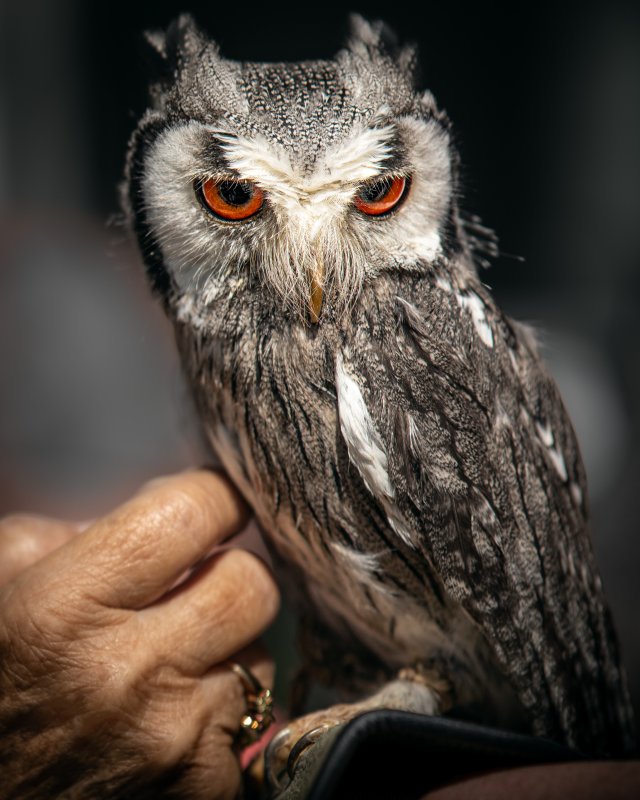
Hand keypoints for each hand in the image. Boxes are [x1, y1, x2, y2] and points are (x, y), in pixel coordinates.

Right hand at [0, 470, 279, 798]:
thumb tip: (163, 509)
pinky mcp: (203, 789)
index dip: (215, 496)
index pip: (190, 515)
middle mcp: (127, 674)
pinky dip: (220, 713)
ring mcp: (172, 738)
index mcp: (63, 612)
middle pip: (250, 583)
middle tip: (203, 579)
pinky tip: (173, 719)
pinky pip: (250, 723)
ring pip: (258, 654)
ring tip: (173, 662)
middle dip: (231, 571)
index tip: (217, 499)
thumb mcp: (1, 585)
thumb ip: (71, 533)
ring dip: (227, 648)